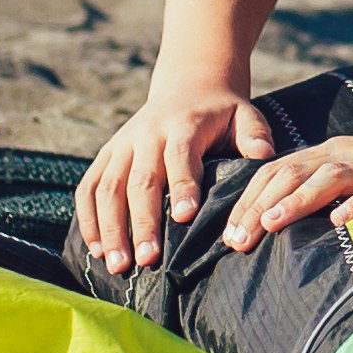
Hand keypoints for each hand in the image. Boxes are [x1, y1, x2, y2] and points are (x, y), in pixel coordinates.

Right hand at [81, 88, 277, 277]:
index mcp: (183, 125)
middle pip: (139, 181)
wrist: (187, 86)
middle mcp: (146, 135)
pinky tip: (96, 250)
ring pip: (107, 188)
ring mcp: (121, 145)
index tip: (185, 218)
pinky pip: (88, 187)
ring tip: (118, 266)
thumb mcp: (244, 115)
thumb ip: (254, 134)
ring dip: (110, 228)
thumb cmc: (221, 113)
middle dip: (142, 223)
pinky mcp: (106, 155)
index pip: (180, 156)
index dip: (182, 185)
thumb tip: (264, 154)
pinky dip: (88, 219)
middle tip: (147, 261)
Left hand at [218, 109, 352, 248]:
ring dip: (296, 200)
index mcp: (331, 153)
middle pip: (293, 173)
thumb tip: (282, 222)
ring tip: (271, 224)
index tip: (228, 234)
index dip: (249, 200)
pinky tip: (342, 221)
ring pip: (329, 177)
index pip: (278, 171)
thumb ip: (325, 189)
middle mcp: (347, 153)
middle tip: (236, 240)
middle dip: (260, 205)